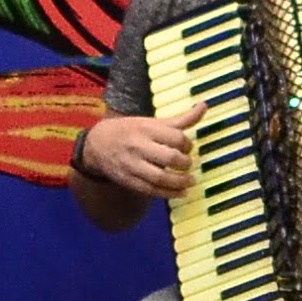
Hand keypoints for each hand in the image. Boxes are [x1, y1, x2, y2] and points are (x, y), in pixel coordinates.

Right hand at [80, 112, 198, 201]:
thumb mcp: (152, 122)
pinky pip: (152, 190)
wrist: (97, 144)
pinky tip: (181, 193)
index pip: (176, 137)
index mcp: (146, 128)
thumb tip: (204, 106)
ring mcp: (133, 165)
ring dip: (180, 182)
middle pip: (169, 158)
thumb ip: (180, 119)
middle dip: (185, 163)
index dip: (187, 145)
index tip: (188, 148)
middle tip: (188, 164)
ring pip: (161, 178)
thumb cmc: (130, 131)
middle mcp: (139, 146)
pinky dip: (169, 194)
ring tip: (189, 181)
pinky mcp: (129, 181)